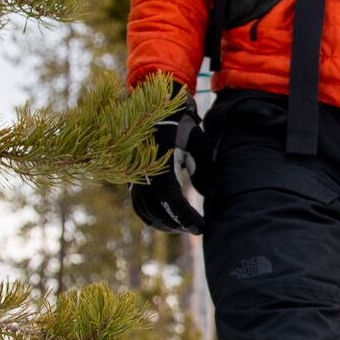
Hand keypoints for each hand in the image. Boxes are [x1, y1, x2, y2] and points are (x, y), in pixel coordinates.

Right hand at [130, 90, 210, 234]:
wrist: (156, 109)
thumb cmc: (182, 126)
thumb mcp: (199, 144)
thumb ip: (204, 171)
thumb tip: (207, 196)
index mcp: (159, 164)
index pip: (171, 201)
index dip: (186, 218)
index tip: (201, 227)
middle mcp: (142, 172)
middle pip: (157, 211)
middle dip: (177, 224)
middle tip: (196, 229)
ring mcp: (133, 176)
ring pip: (145, 211)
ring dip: (164, 224)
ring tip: (184, 227)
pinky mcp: (131, 178)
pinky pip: (138, 205)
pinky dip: (151, 217)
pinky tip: (167, 221)